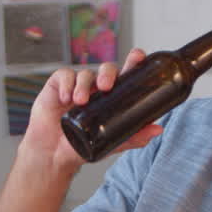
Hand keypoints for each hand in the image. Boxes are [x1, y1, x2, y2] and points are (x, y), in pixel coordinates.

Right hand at [24, 48, 160, 169]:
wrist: (53, 155)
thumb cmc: (80, 146)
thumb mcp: (111, 143)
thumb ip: (134, 137)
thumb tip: (158, 128)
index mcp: (112, 96)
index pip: (125, 74)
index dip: (132, 62)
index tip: (138, 56)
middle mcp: (96, 88)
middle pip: (106, 69)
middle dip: (107, 73)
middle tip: (105, 86)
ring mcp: (77, 85)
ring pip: (84, 73)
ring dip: (84, 85)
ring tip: (80, 102)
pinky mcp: (58, 85)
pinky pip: (64, 76)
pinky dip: (66, 85)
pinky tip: (65, 98)